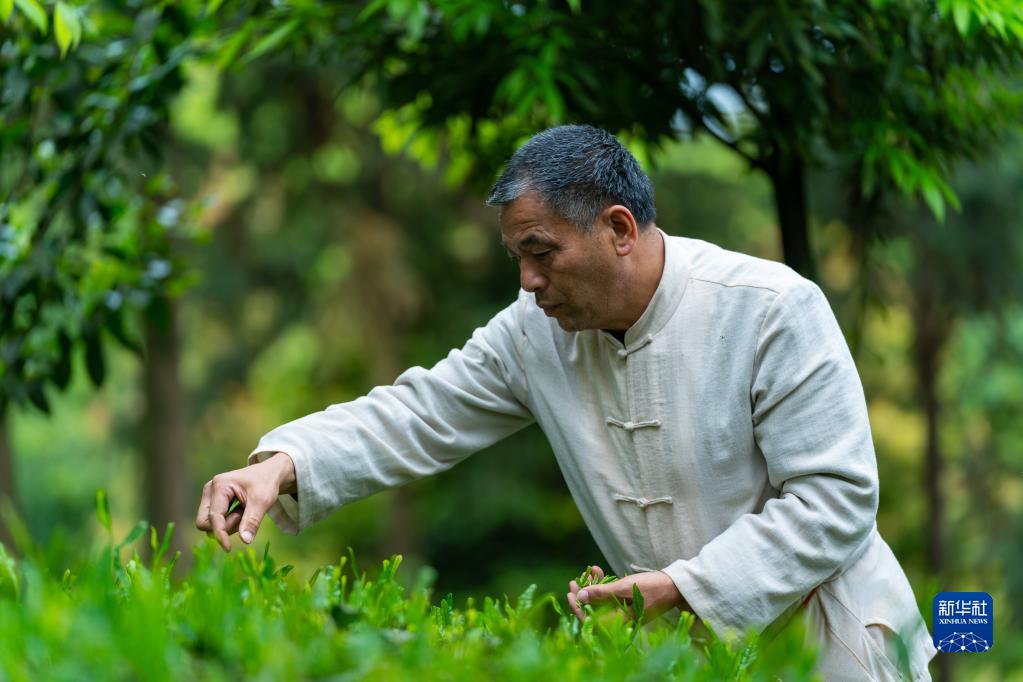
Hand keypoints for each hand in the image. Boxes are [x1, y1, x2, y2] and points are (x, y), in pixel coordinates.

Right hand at [195, 452, 295, 551]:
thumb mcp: (263, 501)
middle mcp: (209, 490)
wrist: (268, 475)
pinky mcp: (212, 503)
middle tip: (244, 516)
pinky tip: (240, 511)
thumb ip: (252, 521)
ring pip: (210, 524)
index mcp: (219, 485)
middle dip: (225, 526)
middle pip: (205, 523)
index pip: (214, 517)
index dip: (220, 534)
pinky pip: (216, 522)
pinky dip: (229, 521)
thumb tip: (245, 540)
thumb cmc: (265, 484)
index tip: (228, 548)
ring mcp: (209, 496)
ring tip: (244, 510)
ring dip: (229, 523)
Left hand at [567, 565, 685, 623]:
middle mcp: (620, 620)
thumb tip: (581, 597)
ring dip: (592, 587)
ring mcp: (623, 612)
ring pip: (600, 602)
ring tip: (588, 572)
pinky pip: (610, 597)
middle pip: (594, 612)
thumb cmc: (651, 588)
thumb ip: (602, 594)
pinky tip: (599, 571)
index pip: (591, 622)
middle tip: (573, 582)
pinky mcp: (626, 604)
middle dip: (583, 596)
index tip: (570, 593)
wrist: (674, 586)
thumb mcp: (624, 588)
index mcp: (619, 622)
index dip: (578, 609)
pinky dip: (603, 585)